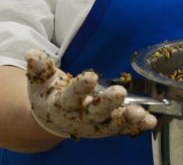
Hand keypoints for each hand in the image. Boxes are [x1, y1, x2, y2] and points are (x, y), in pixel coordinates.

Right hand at [25, 49, 156, 138]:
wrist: (52, 120)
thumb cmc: (48, 94)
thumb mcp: (39, 81)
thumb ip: (38, 68)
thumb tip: (31, 54)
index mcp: (61, 105)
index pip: (71, 96)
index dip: (81, 87)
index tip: (91, 76)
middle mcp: (80, 118)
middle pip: (95, 113)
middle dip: (108, 104)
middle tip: (120, 94)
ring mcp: (95, 124)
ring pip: (112, 123)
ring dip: (128, 118)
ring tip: (143, 114)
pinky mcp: (108, 126)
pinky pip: (123, 128)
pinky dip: (138, 126)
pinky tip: (151, 121)